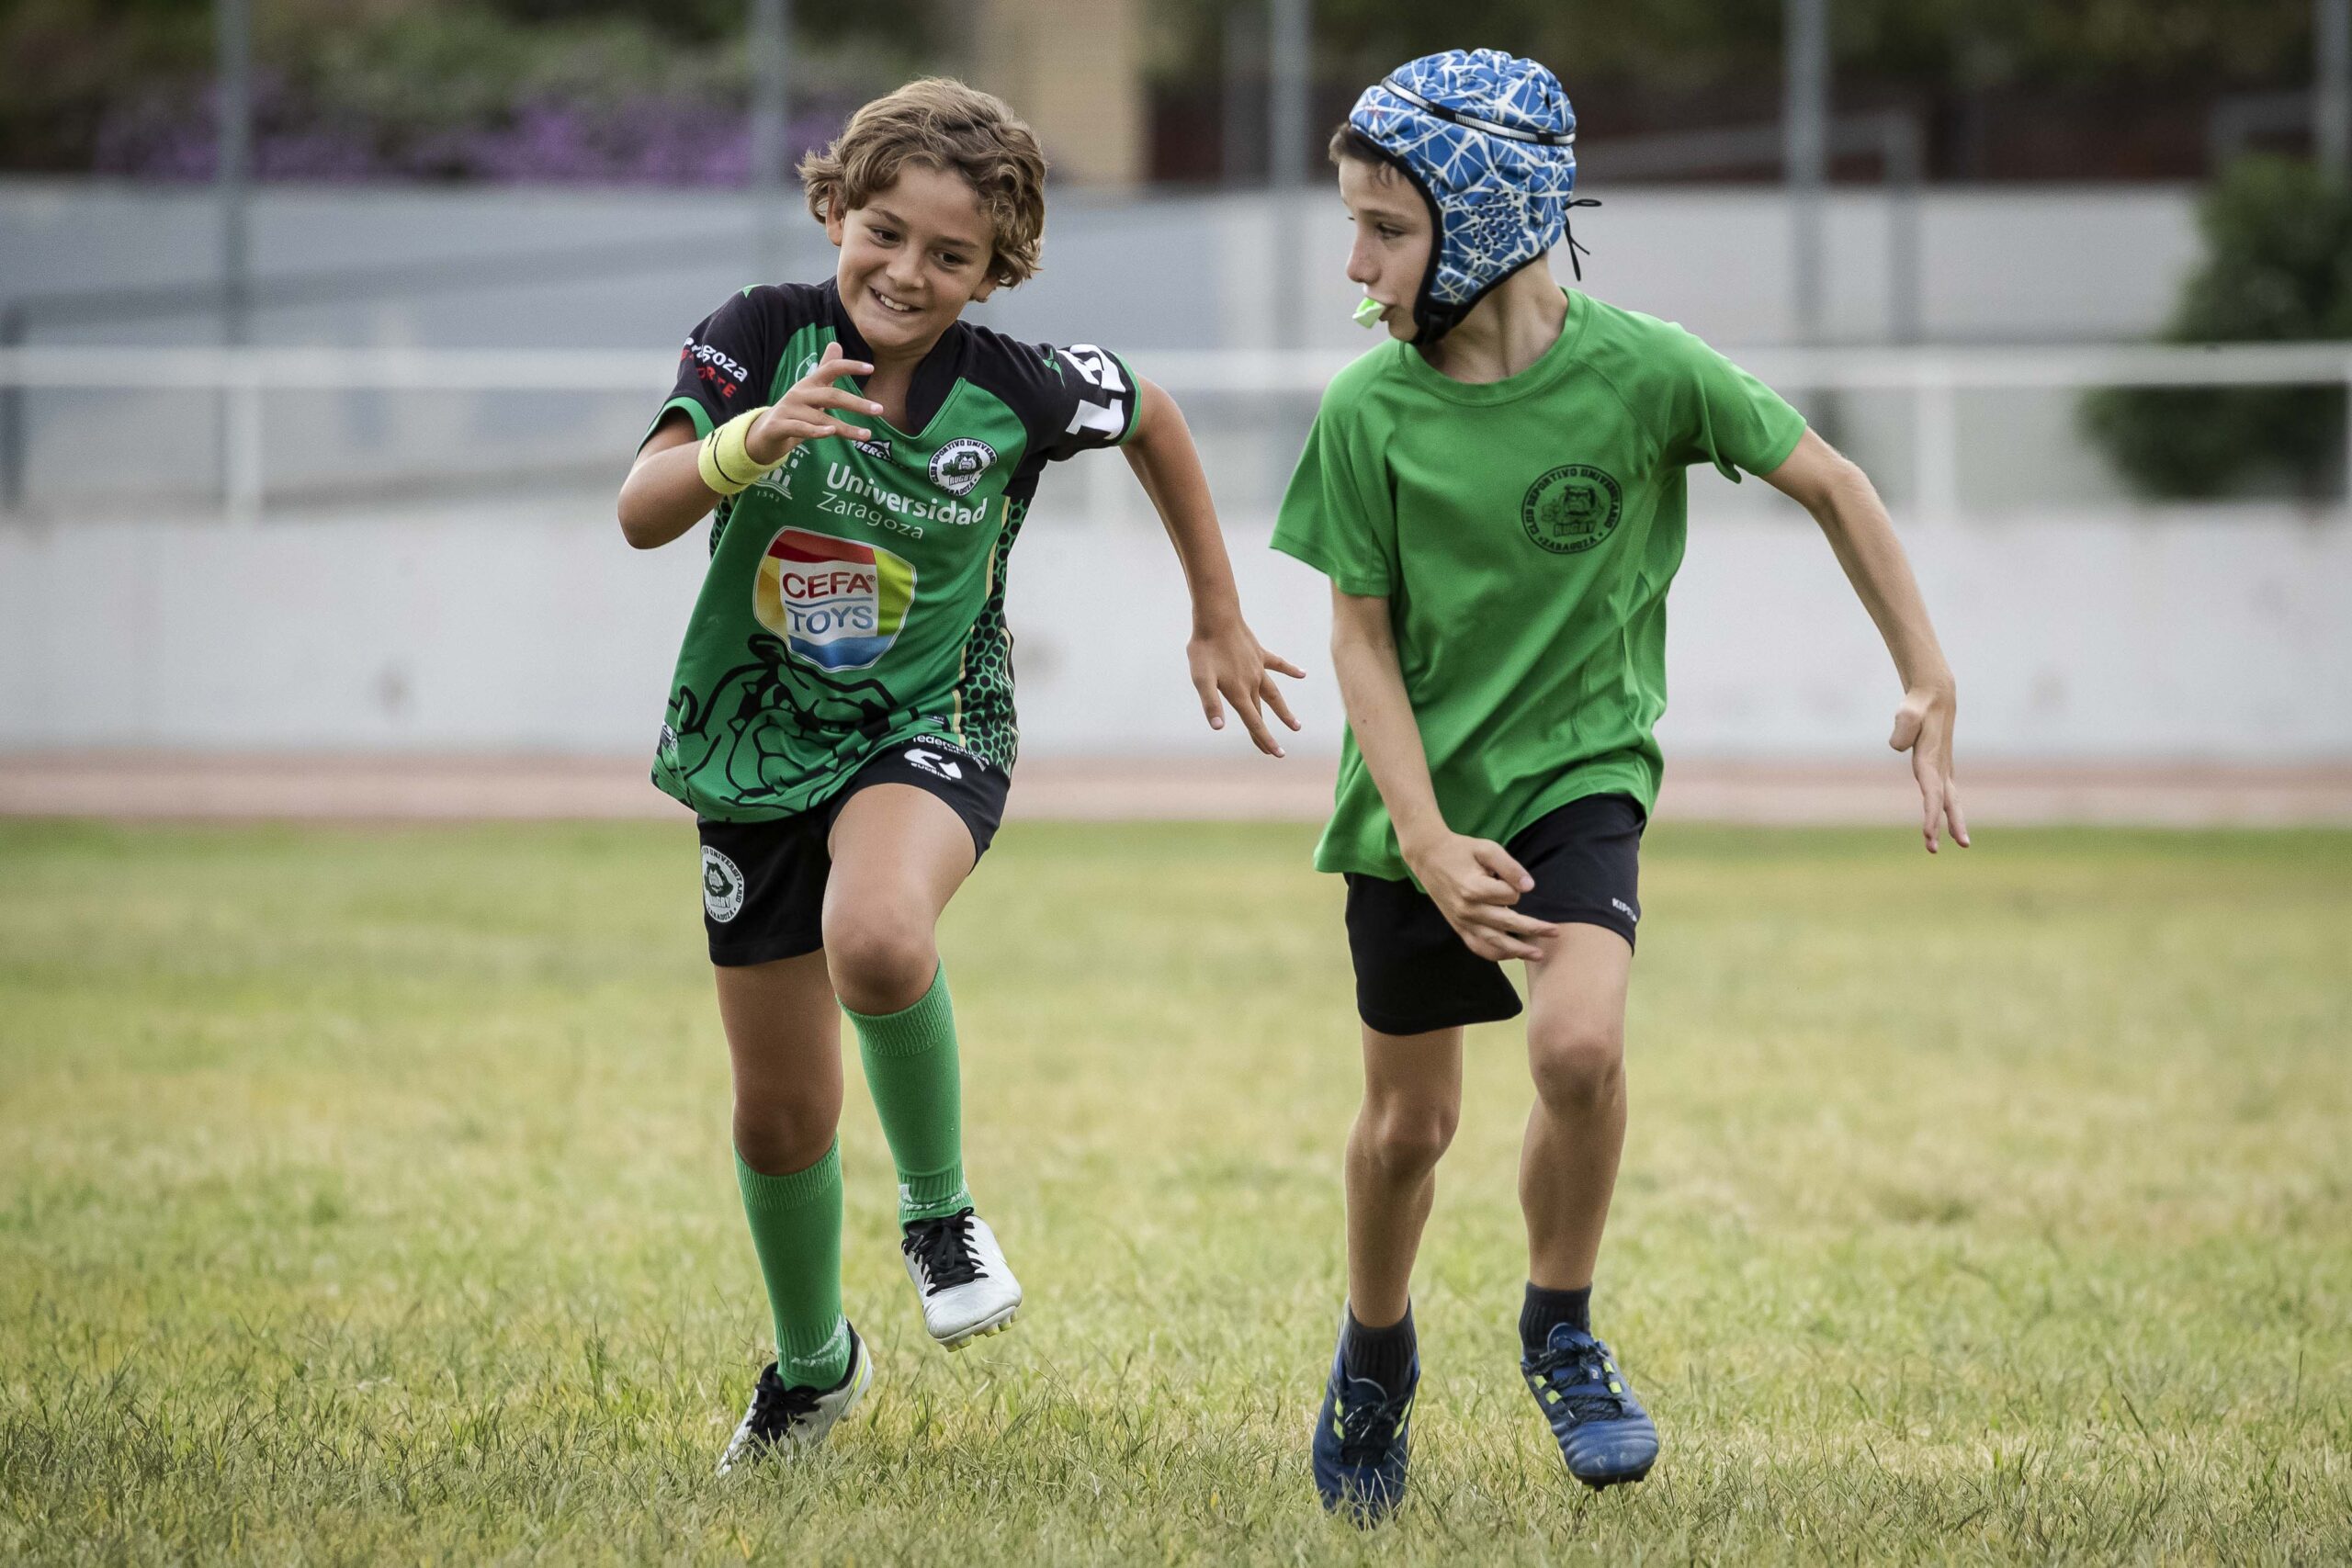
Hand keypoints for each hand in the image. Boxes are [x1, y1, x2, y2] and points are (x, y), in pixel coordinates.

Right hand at [744, 342, 884, 465]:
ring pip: (821, 418)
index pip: (831, 368)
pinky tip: (831, 432)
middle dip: (857, 403)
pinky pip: (801, 428)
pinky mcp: (779, 426)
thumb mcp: (812, 390)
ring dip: (845, 427)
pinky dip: (816, 431)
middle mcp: (799, 393)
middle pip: (831, 395)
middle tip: (880, 409)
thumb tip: (836, 343)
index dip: (850, 366)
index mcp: (809, 383)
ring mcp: (788, 410)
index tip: (871, 368)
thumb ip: (825, 370)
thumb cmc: (795, 410)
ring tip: (867, 434)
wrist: (765, 432)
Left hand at [1189, 618, 1305, 757]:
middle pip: (1261, 713)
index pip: (1254, 722)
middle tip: (1277, 753)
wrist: (1217, 618)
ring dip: (1284, 711)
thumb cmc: (1205, 649)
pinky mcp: (1260, 654)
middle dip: (1267, 734)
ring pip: (1275, 694)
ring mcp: (1258, 668)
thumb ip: (1211, 703)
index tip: (1278, 754)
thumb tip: (1219, 727)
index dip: (1265, 740)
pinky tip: (1303, 675)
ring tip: (1296, 725)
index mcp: (1238, 692)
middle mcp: (1252, 683)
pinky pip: (1279, 664)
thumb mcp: (1201, 678)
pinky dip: (1291, 670)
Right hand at [1403, 831, 1556, 961]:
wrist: (1428, 857)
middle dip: (1534, 929)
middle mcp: (1468, 910)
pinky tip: (1511, 955)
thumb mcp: (1486, 849)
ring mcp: (1462, 921)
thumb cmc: (1460, 850)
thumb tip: (1530, 887)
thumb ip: (1509, 866)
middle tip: (1555, 931)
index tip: (1507, 876)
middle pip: (1508, 924)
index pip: (1510, 896)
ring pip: (1495, 943)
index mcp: (1474, 889)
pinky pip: (1478, 947)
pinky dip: (1495, 954)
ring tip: (1538, 954)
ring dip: (1518, 951)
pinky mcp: (1458, 927)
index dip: (1516, 886)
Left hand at [1890, 681, 1969, 852]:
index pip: (1931, 794)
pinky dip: (1947, 811)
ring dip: (1951, 823)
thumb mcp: (1907, 713)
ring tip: (1955, 844)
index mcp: (1931, 760)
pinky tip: (1951, 825)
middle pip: (1943, 803)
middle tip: (1936, 849)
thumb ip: (1903, 727)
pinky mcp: (1941, 767)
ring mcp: (1943, 768)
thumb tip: (1899, 746)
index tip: (1927, 835)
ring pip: (1949, 800)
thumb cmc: (1917, 706)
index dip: (1929, 815)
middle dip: (1943, 827)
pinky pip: (1944, 794)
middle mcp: (1940, 768)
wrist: (1935, 697)